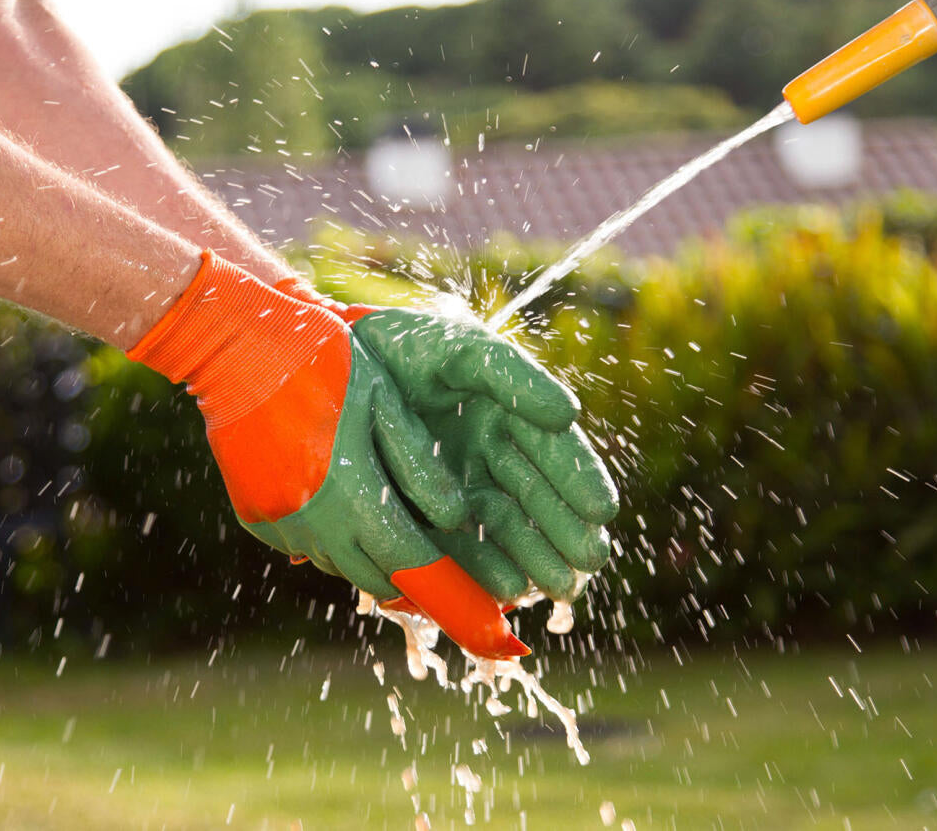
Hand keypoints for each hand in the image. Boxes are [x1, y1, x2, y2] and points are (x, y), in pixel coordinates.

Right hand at [130, 252, 528, 658]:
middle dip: (421, 576)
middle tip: (453, 567)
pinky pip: (310, 546)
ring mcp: (280, 528)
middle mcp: (313, 526)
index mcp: (353, 498)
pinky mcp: (257, 521)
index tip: (499, 629)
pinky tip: (347, 500)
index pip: (419, 569)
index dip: (462, 603)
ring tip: (400, 526)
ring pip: (346, 565)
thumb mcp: (387, 406)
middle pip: (384, 577)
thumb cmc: (324, 366)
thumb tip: (458, 519)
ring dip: (377, 554)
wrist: (237, 350)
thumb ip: (424, 468)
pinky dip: (337, 536)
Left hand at [276, 280, 618, 603]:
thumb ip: (515, 376)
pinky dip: (486, 570)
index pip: (559, 455)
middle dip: (565, 534)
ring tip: (554, 586)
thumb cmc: (406, 348)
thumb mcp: (463, 350)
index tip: (601, 509)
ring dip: (534, 561)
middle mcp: (493, 458)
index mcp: (512, 418)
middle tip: (587, 563)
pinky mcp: (428, 518)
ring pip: (507, 532)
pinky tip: (506, 587)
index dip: (581, 482)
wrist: (334, 365)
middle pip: (539, 502)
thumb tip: (569, 413)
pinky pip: (463, 548)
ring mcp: (461, 489)